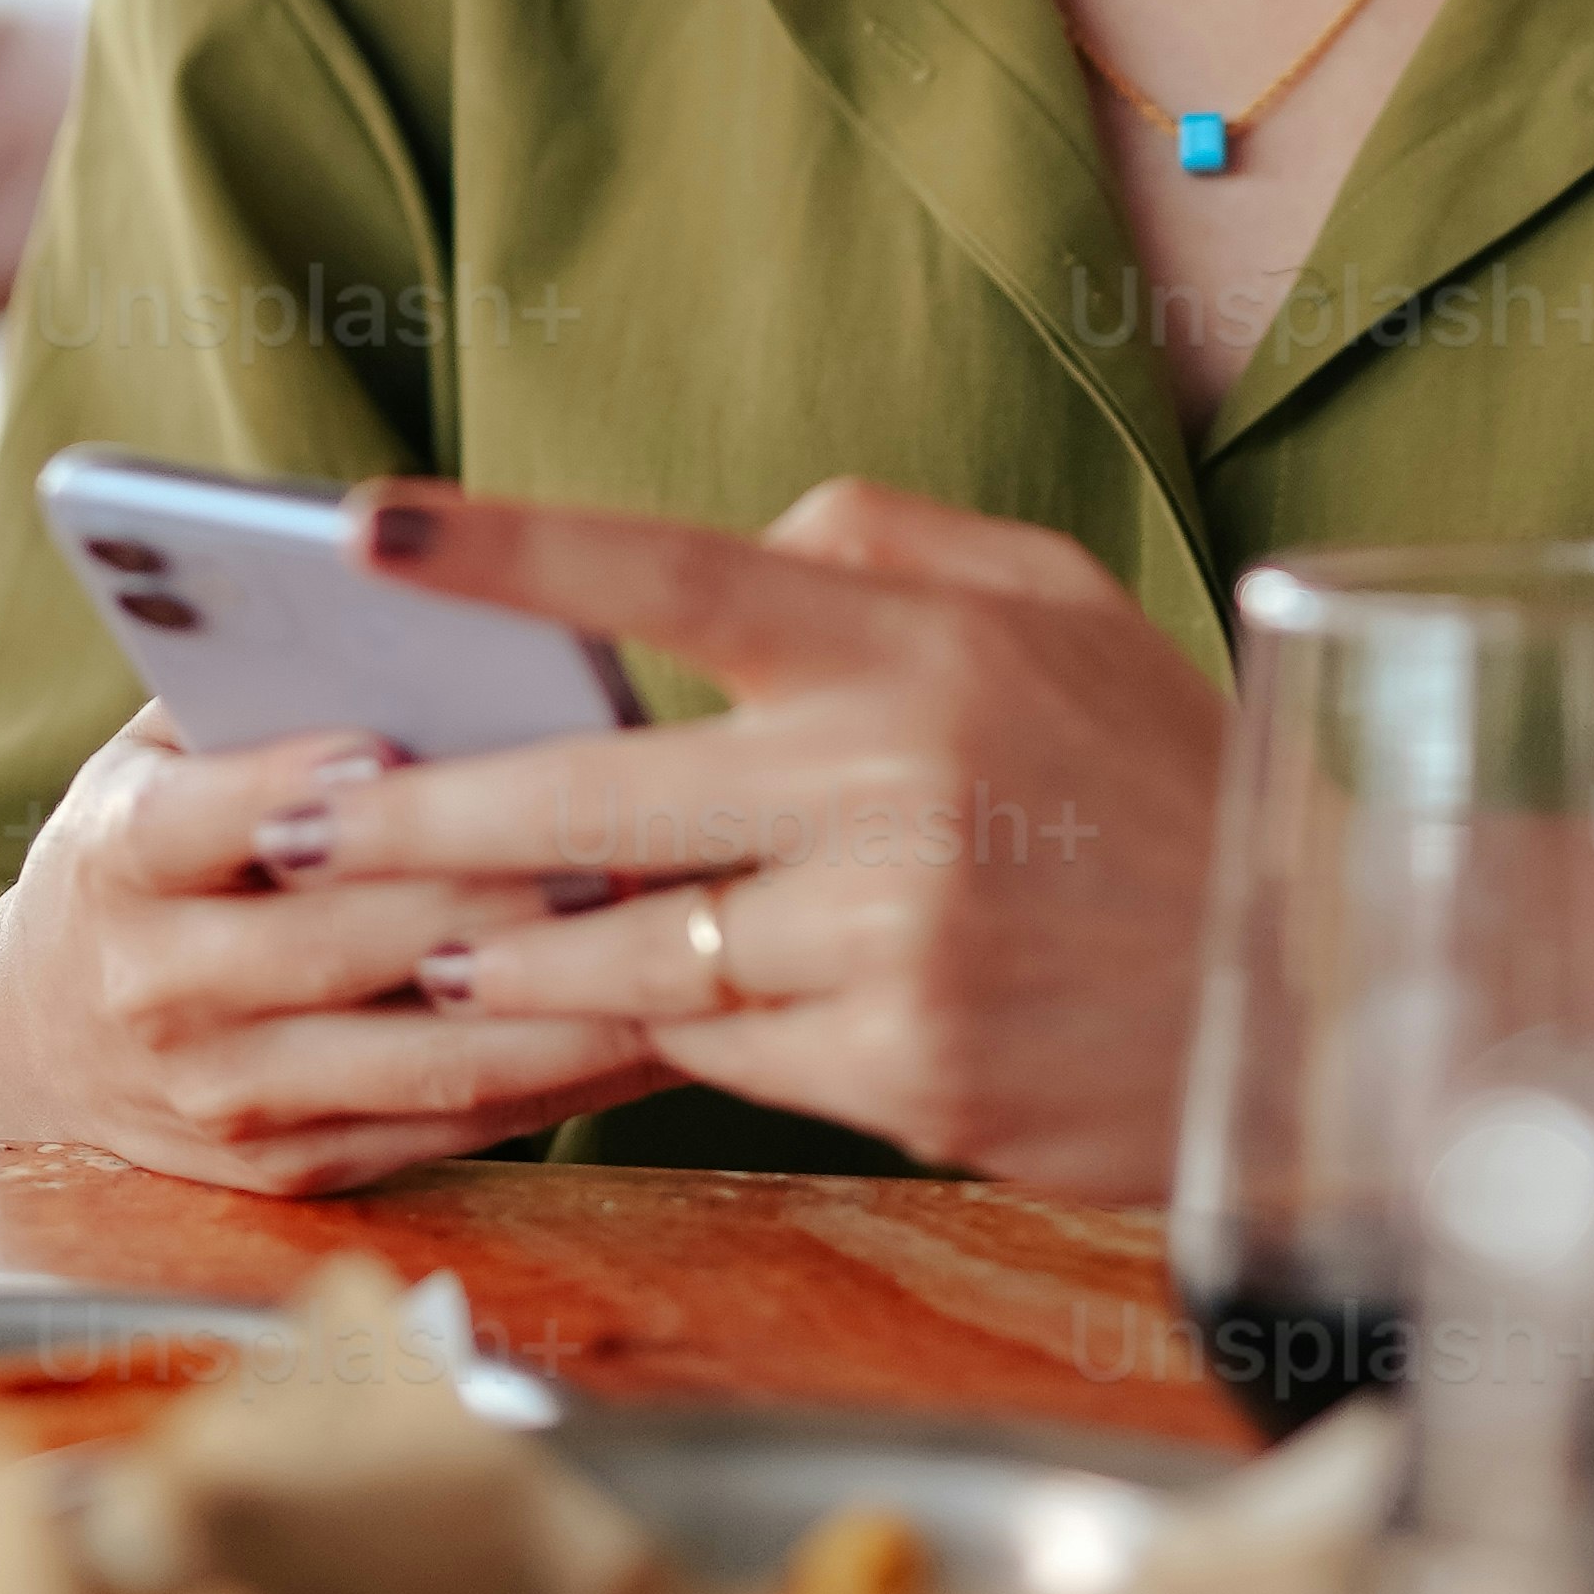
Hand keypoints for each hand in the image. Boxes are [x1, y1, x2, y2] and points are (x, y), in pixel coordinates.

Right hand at [0, 706, 663, 1190]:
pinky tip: (658, 1029)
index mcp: (113, 862)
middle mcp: (154, 992)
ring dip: (556, 1005)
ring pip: (415, 1058)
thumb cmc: (148, 848)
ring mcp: (224, 1098)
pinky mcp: (293, 1170)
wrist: (45, 1039)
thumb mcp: (156, 757)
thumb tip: (407, 626)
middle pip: (335, 946)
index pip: (190, 824)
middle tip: (625, 836)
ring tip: (673, 940)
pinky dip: (562, 1082)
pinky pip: (448, 1130)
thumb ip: (249, 699)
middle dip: (487, 893)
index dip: (284, 786)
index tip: (388, 746)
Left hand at [304, 477, 1231, 1198]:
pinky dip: (633, 1037)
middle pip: (589, 792)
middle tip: (298, 817)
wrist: (1295, 989)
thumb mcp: (1055, 603)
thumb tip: (746, 529)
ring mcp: (893, 934)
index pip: (671, 570)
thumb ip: (885, 545)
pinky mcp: (901, 1066)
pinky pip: (711, 1049)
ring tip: (406, 941)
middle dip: (418, 810)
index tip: (365, 527)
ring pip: (626, 943)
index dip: (509, 550)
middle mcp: (890, 779)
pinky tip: (563, 1028)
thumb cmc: (1155, 776)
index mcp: (913, 644)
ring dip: (500, 950)